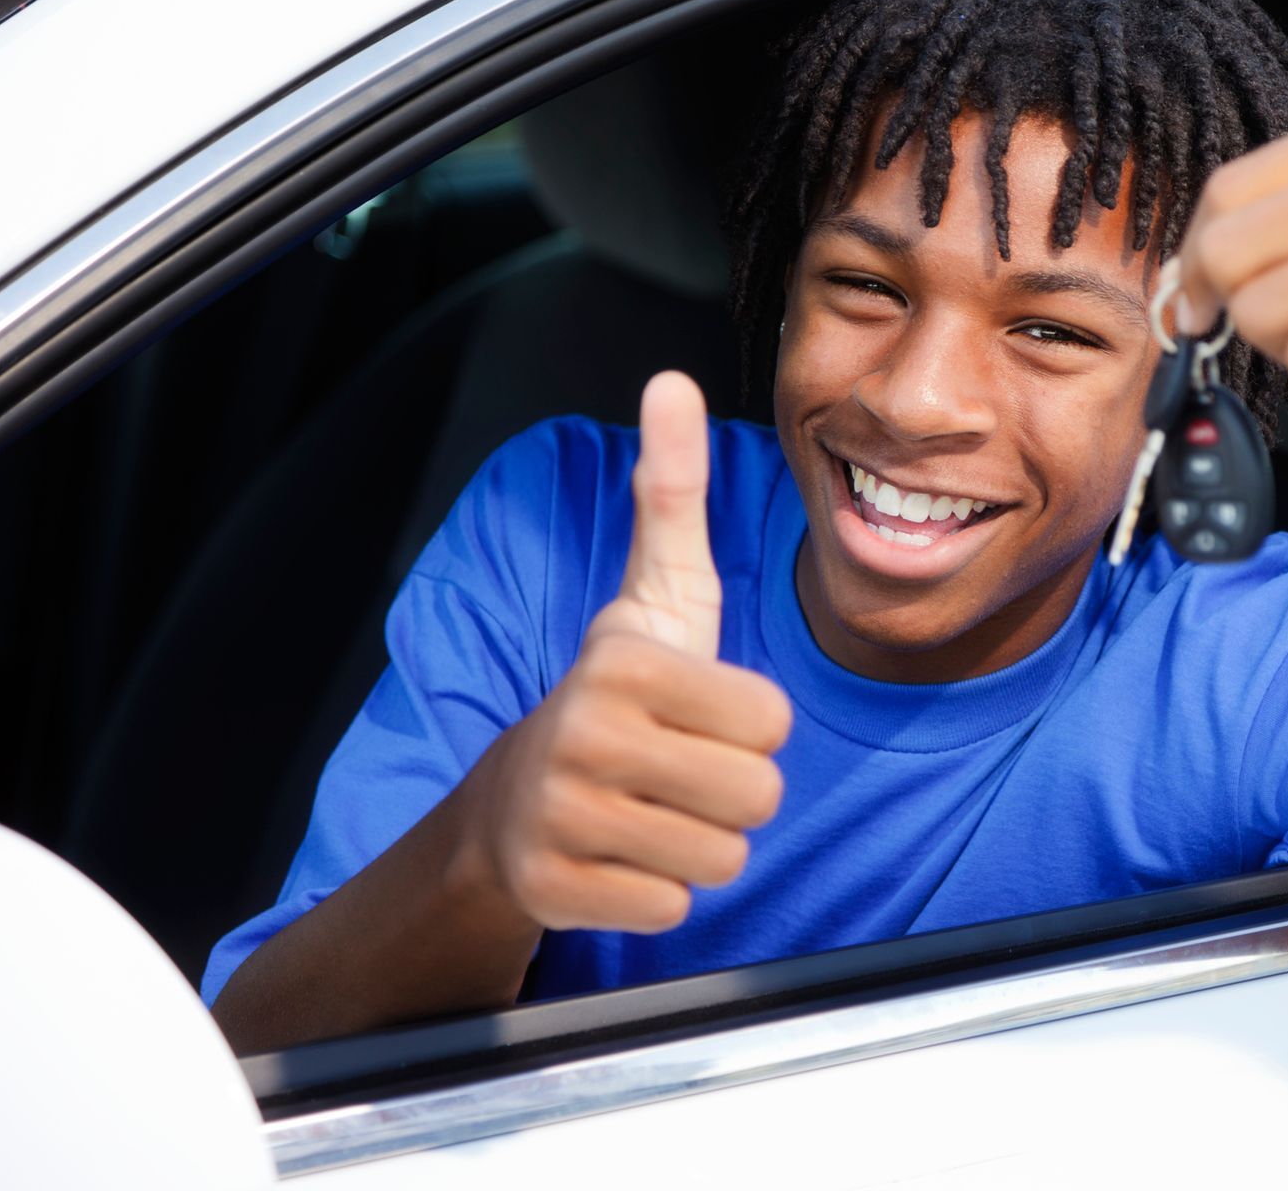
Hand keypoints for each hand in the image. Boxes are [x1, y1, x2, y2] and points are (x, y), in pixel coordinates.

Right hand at [460, 372, 790, 933]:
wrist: (515, 800)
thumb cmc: (619, 691)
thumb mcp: (657, 593)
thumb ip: (673, 493)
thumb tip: (671, 380)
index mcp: (622, 662)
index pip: (772, 721)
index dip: (753, 725)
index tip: (700, 712)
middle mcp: (582, 736)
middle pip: (756, 796)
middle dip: (734, 790)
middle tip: (680, 768)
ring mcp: (560, 818)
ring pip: (722, 859)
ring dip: (702, 842)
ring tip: (652, 807)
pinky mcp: (554, 891)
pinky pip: (675, 908)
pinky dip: (660, 891)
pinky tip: (622, 853)